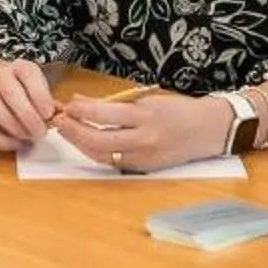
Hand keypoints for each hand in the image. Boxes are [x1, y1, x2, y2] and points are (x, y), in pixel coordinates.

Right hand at [0, 59, 54, 151]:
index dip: (40, 96)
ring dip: (17, 129)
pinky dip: (5, 141)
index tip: (49, 114)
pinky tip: (18, 143)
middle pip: (12, 95)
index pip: (28, 75)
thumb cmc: (22, 91)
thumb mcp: (38, 89)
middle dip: (29, 118)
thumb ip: (50, 103)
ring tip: (30, 137)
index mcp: (20, 67)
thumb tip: (60, 117)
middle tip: (41, 133)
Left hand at [54, 89, 223, 173]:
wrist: (208, 131)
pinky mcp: (144, 169)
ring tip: (67, 131)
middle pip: (99, 140)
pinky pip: (112, 163)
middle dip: (74, 131)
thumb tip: (80, 101)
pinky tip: (85, 144)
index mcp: (147, 115)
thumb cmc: (178, 110)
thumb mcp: (148, 99)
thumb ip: (114, 103)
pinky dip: (95, 153)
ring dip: (80, 144)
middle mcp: (144, 139)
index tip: (68, 105)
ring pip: (102, 155)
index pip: (105, 115)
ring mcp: (144, 157)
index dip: (83, 111)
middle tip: (60, 121)